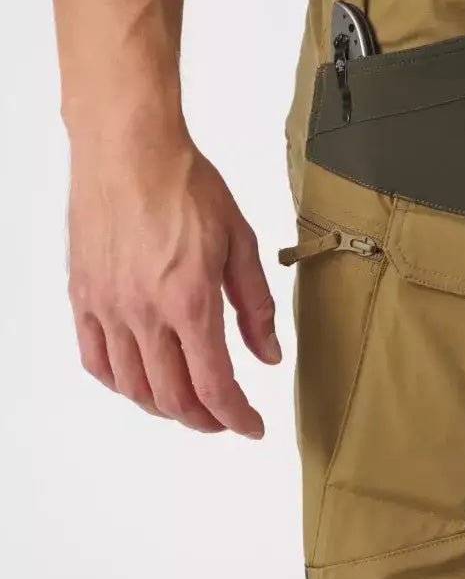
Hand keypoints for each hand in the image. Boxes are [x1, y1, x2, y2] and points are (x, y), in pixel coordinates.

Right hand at [67, 128, 279, 437]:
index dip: (236, 417)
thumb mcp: (240, 243)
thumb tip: (267, 355)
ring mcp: (107, 308)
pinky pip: (95, 359)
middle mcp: (143, 314)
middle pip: (172, 397)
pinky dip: (120, 383)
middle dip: (204, 419)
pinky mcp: (83, 296)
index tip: (251, 427)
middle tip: (224, 417)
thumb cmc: (186, 187)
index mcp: (190, 301)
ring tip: (188, 404)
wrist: (130, 151)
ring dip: (164, 407)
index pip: (214, 384)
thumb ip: (255, 306)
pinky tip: (139, 380)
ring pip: (132, 387)